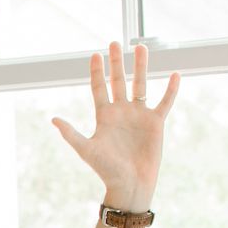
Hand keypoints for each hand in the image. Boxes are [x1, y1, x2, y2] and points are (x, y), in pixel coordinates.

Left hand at [52, 42, 180, 208]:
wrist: (130, 184)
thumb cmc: (106, 170)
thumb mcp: (87, 150)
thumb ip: (71, 134)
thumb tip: (54, 119)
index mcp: (104, 116)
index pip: (99, 87)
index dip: (97, 72)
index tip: (95, 54)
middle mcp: (121, 112)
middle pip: (119, 81)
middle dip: (117, 62)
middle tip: (115, 42)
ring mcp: (139, 115)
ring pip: (141, 85)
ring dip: (141, 67)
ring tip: (142, 47)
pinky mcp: (155, 123)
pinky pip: (164, 102)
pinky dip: (170, 89)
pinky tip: (174, 74)